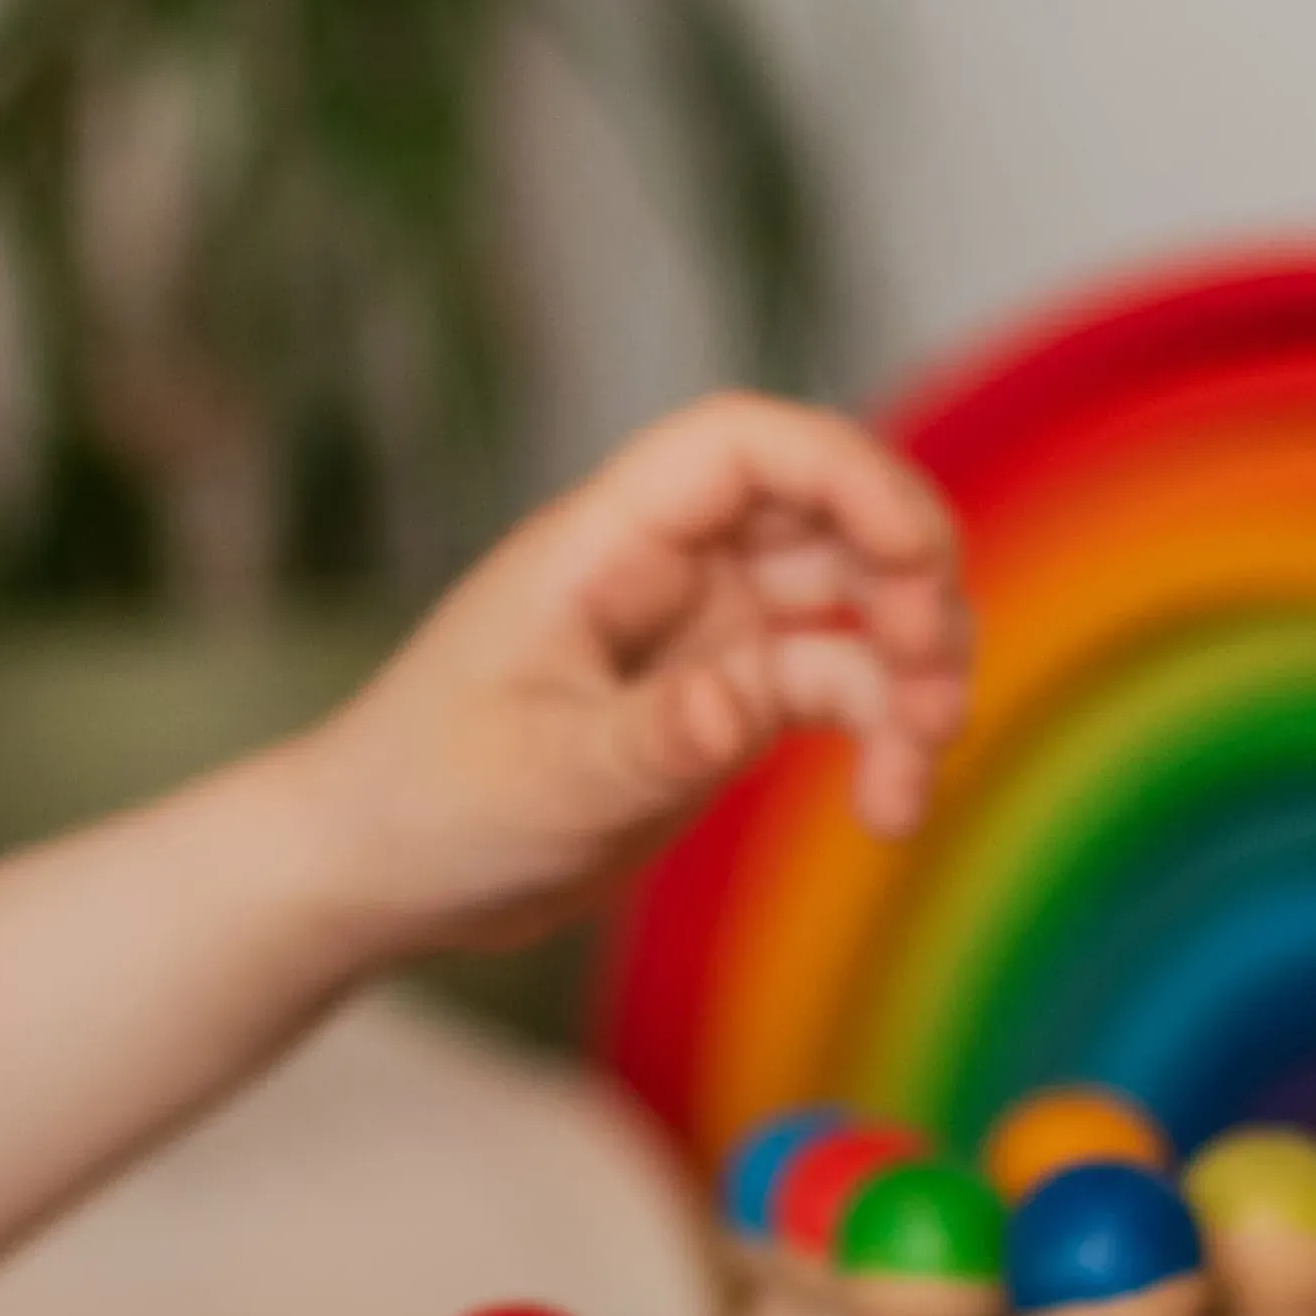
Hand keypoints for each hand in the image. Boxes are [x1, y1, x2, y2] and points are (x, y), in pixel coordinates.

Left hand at [282, 393, 974, 950]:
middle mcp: (668, 567)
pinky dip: (880, 737)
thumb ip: (651, 739)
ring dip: (911, 675)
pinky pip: (836, 691)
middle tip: (935, 684)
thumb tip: (745, 702)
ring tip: (912, 777)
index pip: (744, 445)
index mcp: (606, 541)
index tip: (915, 550)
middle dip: (908, 583)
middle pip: (830, 515)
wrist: (380, 871)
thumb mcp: (540, 779)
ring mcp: (705, 631)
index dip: (845, 469)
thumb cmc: (425, 801)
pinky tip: (892, 809)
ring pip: (852, 610)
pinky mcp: (726, 701)